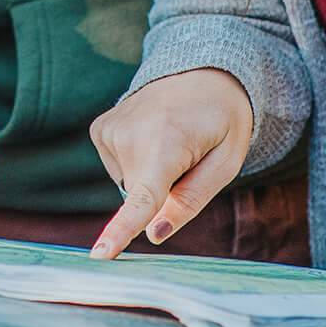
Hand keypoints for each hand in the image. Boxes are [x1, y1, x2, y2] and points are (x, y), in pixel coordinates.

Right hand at [86, 69, 254, 258]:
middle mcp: (129, 134)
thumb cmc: (221, 120)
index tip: (99, 255)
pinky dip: (136, 162)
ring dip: (150, 174)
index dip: (120, 231)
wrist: (202, 71)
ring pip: (128, 184)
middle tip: (189, 156)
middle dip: (164, 191)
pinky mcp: (99, 128)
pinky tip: (151, 136)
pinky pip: (117, 168)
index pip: (142, 198)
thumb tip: (154, 234)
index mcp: (166, 143)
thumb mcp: (226, 162)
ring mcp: (109, 129)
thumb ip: (191, 201)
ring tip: (171, 140)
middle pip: (141, 197)